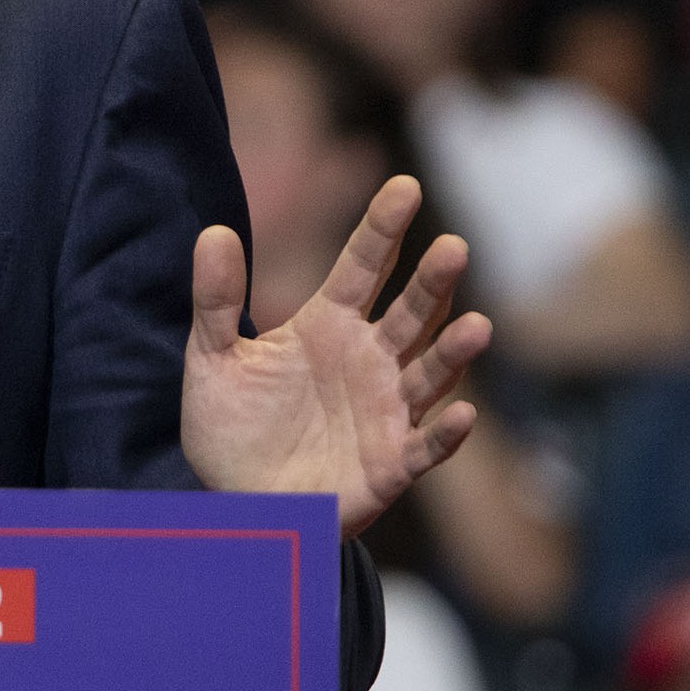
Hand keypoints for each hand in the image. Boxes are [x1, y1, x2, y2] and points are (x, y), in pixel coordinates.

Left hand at [181, 176, 489, 535]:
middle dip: (433, 282)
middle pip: (409, 312)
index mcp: (328, 325)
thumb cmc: (233, 429)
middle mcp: (369, 360)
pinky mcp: (392, 465)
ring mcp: (386, 411)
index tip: (405, 185)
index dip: (383, 228)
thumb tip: (214, 232)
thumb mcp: (212, 360)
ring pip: (429, 374)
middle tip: (452, 247)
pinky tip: (464, 414)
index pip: (363, 266)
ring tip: (476, 326)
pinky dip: (445, 433)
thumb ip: (215, 301)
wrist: (236, 505)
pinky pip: (426, 447)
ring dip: (453, 352)